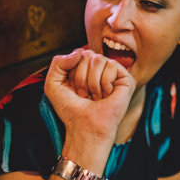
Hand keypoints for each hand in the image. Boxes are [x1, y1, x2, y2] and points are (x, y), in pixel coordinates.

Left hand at [44, 48, 134, 166]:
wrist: (84, 127)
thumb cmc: (70, 109)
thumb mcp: (52, 84)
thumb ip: (58, 62)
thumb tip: (80, 52)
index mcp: (84, 67)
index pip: (77, 53)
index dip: (71, 72)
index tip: (73, 90)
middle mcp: (100, 68)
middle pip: (86, 54)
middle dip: (80, 77)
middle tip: (85, 94)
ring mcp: (113, 72)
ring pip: (98, 59)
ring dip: (92, 83)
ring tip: (96, 96)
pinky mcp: (126, 78)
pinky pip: (111, 65)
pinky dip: (104, 83)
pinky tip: (107, 95)